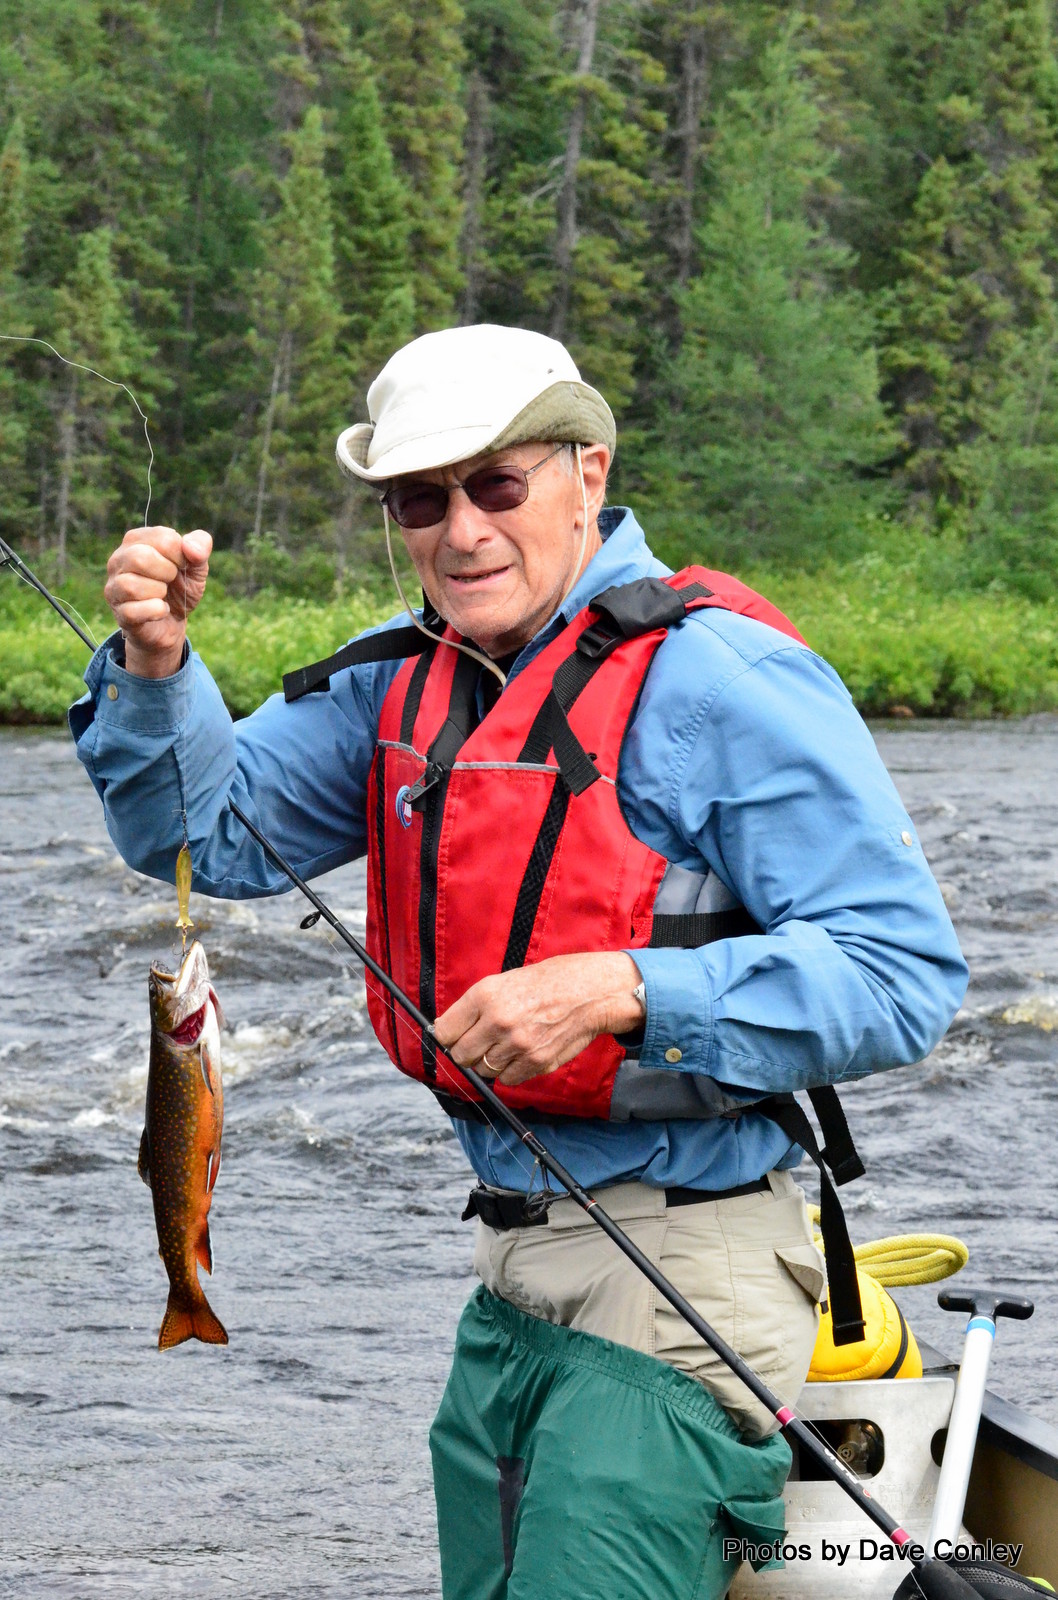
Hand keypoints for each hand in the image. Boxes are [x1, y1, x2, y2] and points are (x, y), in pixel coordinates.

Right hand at [104, 526, 212, 677]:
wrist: (174, 623)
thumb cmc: (180, 588)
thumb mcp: (197, 566)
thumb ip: (200, 545)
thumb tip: (190, 547)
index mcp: (137, 540)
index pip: (163, 538)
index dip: (181, 555)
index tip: (181, 566)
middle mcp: (119, 560)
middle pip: (139, 558)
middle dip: (167, 572)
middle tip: (171, 580)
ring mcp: (114, 587)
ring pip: (131, 585)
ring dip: (159, 592)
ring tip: (163, 595)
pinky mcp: (119, 613)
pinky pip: (133, 611)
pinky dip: (156, 611)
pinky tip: (161, 610)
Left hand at [433, 951, 643, 1087]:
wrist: (586, 992)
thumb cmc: (543, 984)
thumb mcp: (502, 982)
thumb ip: (473, 1007)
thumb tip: (445, 1032)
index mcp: (485, 996)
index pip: (444, 1032)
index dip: (448, 1036)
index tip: (453, 1036)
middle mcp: (498, 1021)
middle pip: (461, 1055)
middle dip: (466, 1052)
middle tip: (480, 1042)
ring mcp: (518, 1045)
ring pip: (483, 1070)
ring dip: (490, 1061)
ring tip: (507, 1043)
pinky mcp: (536, 1062)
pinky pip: (507, 1079)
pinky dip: (510, 1071)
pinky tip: (521, 1053)